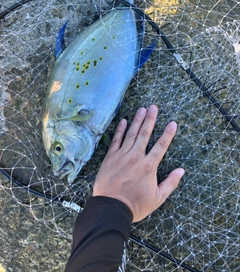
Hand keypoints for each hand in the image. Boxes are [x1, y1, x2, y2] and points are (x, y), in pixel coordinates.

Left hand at [93, 105, 183, 221]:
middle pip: (145, 134)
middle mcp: (136, 157)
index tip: (172, 123)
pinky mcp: (110, 157)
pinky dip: (120, 130)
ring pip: (131, 134)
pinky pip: (116, 140)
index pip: (161, 146)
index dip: (168, 134)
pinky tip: (123, 121)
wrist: (111, 208)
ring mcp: (122, 155)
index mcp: (149, 166)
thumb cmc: (136, 204)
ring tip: (142, 109)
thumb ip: (170, 183)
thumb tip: (182, 171)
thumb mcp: (158, 198)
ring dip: (137, 121)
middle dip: (150, 119)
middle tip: (154, 107)